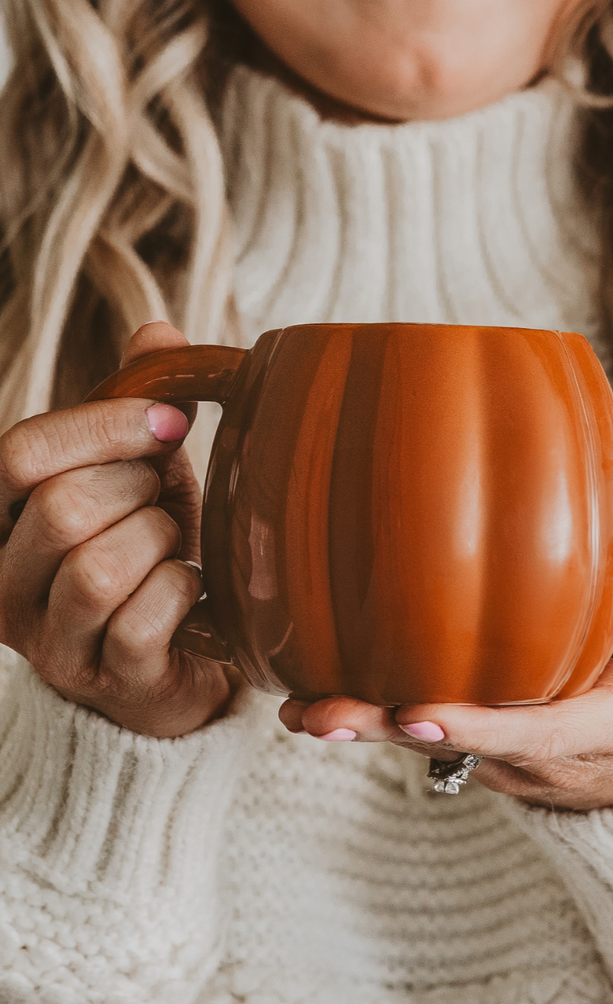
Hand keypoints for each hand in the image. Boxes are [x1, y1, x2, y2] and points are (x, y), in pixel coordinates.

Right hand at [0, 322, 231, 737]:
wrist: (180, 651)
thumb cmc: (152, 548)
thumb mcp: (144, 469)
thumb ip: (139, 405)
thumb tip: (158, 334)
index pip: (19, 454)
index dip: (102, 426)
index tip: (170, 421)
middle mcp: (2, 586)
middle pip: (61, 508)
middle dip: (139, 490)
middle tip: (164, 500)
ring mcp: (49, 644)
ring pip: (96, 568)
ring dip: (159, 542)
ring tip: (172, 546)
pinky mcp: (104, 681)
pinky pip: (141, 620)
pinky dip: (182, 591)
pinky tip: (190, 589)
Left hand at [279, 498, 612, 809]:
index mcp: (594, 729)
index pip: (528, 732)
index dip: (471, 727)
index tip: (415, 713)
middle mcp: (532, 750)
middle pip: (450, 745)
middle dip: (383, 731)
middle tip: (318, 717)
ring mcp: (498, 750)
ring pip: (422, 739)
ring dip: (361, 723)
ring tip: (294, 706)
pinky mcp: (477, 736)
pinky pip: (419, 721)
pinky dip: (371, 705)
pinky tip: (311, 681)